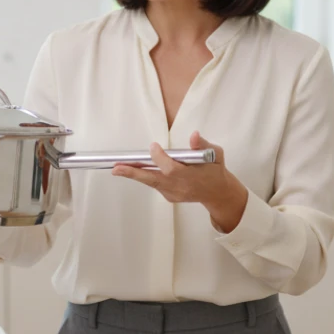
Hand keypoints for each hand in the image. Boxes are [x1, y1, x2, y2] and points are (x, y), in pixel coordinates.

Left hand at [111, 131, 248, 232]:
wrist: (218, 193)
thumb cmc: (215, 170)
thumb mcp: (216, 154)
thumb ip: (203, 145)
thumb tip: (194, 136)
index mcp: (189, 176)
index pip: (170, 168)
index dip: (160, 158)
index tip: (153, 146)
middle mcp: (178, 187)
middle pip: (152, 180)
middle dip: (133, 173)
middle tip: (116, 169)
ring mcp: (173, 194)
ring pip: (150, 182)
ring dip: (134, 174)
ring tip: (117, 168)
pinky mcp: (169, 197)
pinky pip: (154, 184)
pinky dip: (146, 177)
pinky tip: (135, 170)